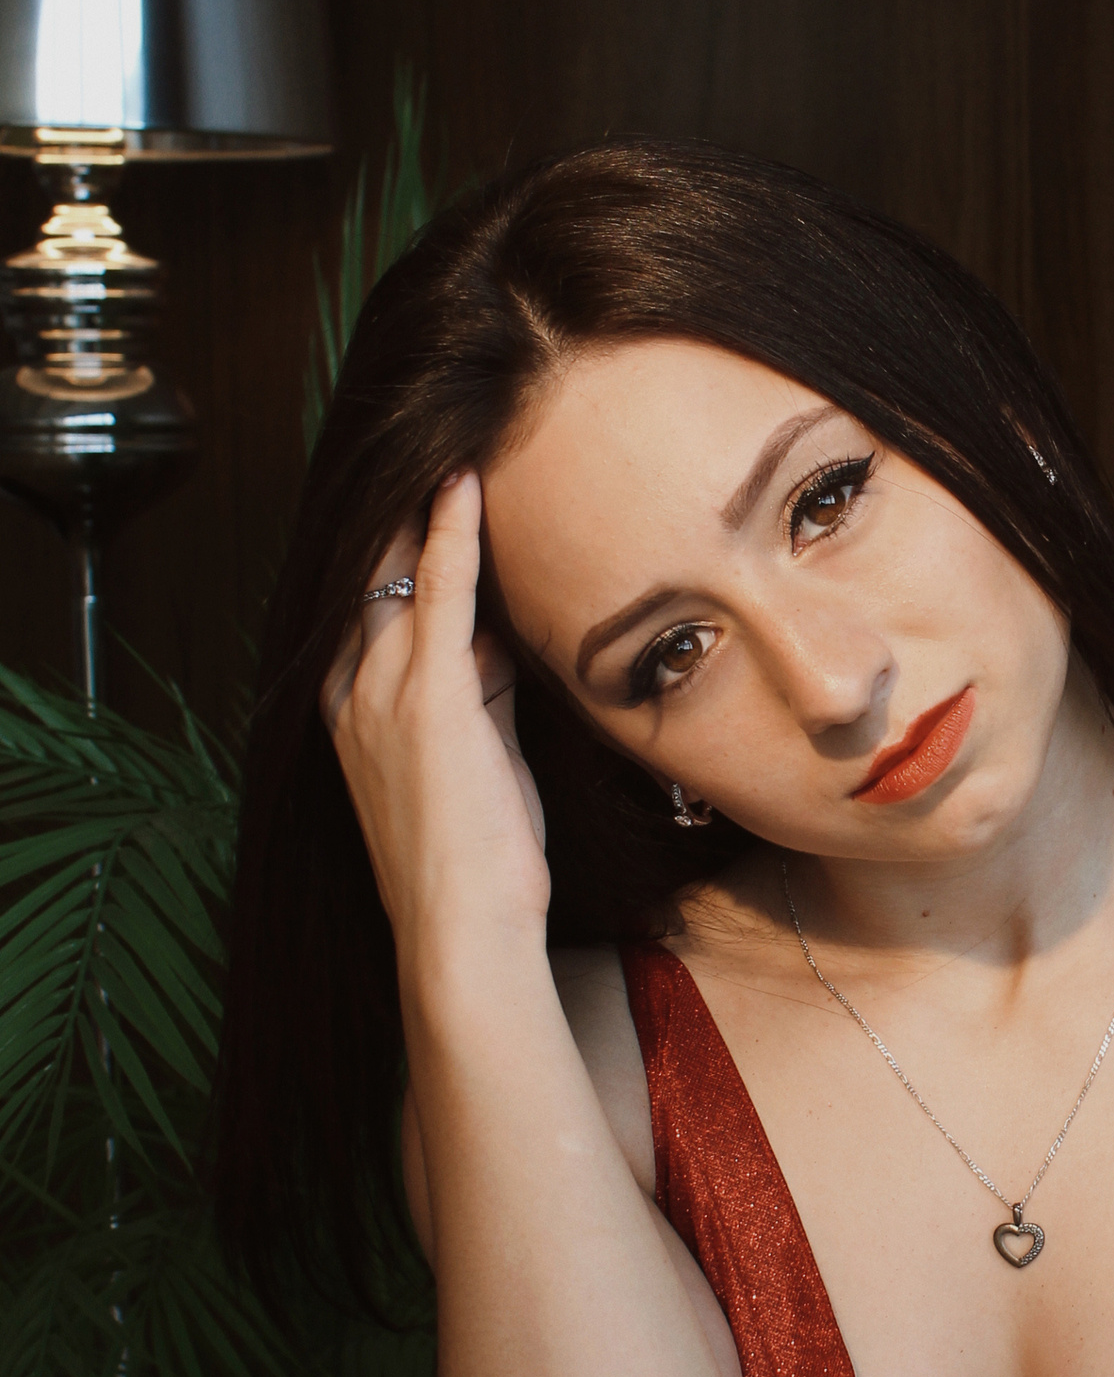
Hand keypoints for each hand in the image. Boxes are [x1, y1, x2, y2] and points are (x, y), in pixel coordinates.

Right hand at [320, 469, 549, 979]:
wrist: (462, 934)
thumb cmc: (477, 868)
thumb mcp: (477, 765)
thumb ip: (480, 699)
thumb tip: (498, 643)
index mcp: (351, 713)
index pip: (368, 611)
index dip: (394, 555)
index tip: (424, 503)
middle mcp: (354, 694)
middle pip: (372, 580)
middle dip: (398, 517)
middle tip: (431, 450)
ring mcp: (384, 695)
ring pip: (398, 575)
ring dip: (423, 509)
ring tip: (453, 441)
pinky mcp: (429, 701)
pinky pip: (440, 596)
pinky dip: (452, 535)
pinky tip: (464, 485)